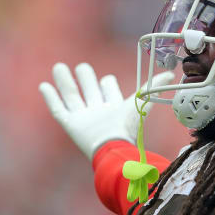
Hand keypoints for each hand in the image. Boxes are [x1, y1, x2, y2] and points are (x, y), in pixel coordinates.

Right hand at [39, 63, 173, 159]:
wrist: (112, 148)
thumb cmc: (127, 127)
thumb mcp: (141, 103)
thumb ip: (154, 88)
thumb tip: (170, 72)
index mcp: (116, 108)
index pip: (110, 92)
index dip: (108, 84)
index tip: (107, 77)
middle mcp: (99, 112)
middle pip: (90, 92)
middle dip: (87, 79)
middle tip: (82, 66)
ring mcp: (84, 118)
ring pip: (72, 97)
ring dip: (65, 82)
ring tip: (59, 67)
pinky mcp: (70, 125)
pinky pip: (58, 109)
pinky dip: (51, 98)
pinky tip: (44, 85)